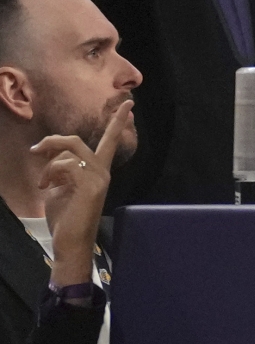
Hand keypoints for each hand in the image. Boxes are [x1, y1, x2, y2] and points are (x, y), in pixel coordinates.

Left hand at [33, 103, 123, 284]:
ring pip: (69, 151)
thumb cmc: (65, 216)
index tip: (129, 103)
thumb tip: (52, 155)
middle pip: (77, 141)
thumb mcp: (60, 186)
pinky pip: (65, 165)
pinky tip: (48, 187)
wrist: (70, 240)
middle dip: (53, 141)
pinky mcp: (90, 185)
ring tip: (43, 182)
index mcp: (98, 171)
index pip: (110, 141)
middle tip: (36, 150)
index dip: (118, 121)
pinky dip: (51, 173)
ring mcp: (98, 178)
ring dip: (48, 165)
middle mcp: (102, 172)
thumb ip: (61, 168)